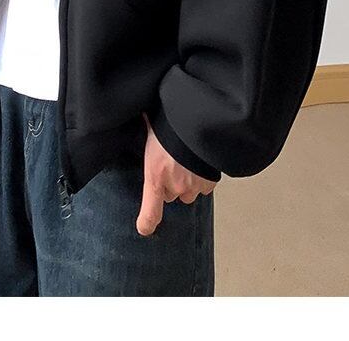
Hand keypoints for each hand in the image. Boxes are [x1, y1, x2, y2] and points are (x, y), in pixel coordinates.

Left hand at [136, 111, 218, 235]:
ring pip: (188, 191)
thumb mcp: (149, 128)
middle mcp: (174, 186)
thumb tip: (139, 120)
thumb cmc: (170, 123)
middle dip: (171, 182)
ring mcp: (193, 186)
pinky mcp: (208, 182)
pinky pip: (204, 185)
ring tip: (185, 159)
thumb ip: (145, 134)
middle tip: (170, 161)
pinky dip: (202, 177)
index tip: (144, 228)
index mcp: (155, 176)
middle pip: (171, 194)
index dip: (147, 223)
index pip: (150, 210)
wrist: (197, 121)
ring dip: (187, 180)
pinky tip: (198, 161)